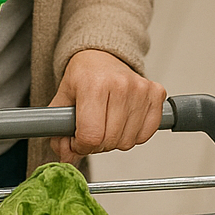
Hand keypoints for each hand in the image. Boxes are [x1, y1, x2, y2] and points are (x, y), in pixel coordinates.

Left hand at [47, 50, 167, 163]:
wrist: (101, 56)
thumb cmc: (82, 78)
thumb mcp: (61, 101)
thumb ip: (58, 133)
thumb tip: (68, 158)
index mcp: (94, 84)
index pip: (91, 135)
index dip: (81, 146)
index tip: (77, 139)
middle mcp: (121, 84)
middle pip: (110, 141)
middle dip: (97, 144)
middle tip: (92, 130)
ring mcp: (141, 88)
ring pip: (129, 141)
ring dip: (116, 140)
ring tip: (107, 124)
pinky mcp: (155, 93)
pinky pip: (146, 134)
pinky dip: (134, 135)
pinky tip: (124, 121)